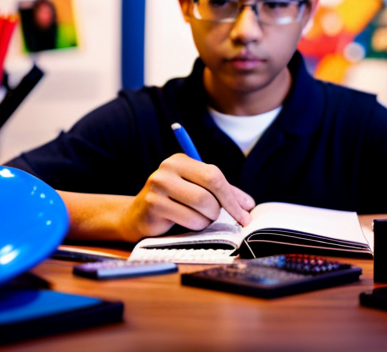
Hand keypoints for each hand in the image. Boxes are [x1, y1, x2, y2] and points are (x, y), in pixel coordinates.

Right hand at [118, 153, 254, 240]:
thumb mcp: (199, 191)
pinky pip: (189, 219)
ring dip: (207, 219)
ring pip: (202, 205)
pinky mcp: (153, 204)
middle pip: (209, 189)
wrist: (137, 216)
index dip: (232, 197)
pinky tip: (186, 223)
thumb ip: (223, 194)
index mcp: (181, 159)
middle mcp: (168, 168)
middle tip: (220, 217)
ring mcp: (158, 185)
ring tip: (199, 219)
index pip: (215, 175)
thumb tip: (249, 204)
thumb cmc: (174, 203)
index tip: (246, 213)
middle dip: (221, 209)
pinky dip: (195, 226)